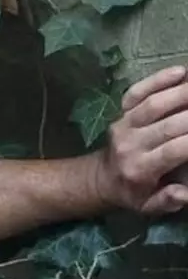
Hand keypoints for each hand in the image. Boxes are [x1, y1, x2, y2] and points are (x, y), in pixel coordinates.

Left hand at [101, 65, 187, 213]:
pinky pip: (137, 92)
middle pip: (170, 124)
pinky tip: (180, 71)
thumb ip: (167, 202)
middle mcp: (131, 144)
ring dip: (183, 92)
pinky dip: (157, 80)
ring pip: (155, 104)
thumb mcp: (148, 207)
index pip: (174, 151)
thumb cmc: (132, 192)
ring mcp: (124, 125)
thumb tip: (183, 194)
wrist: (99, 179)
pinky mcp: (121, 112)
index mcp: (140, 169)